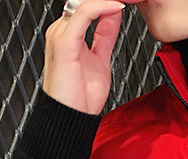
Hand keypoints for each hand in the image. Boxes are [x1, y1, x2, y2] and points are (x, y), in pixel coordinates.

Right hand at [42, 0, 127, 114]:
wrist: (71, 118)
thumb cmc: (81, 98)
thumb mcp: (101, 59)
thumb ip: (105, 36)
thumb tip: (114, 15)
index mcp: (68, 34)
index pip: (86, 6)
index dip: (105, 3)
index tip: (124, 3)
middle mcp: (61, 31)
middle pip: (83, 1)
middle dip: (106, 0)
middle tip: (127, 0)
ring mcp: (60, 35)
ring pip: (83, 3)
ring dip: (105, 0)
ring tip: (123, 1)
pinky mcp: (64, 43)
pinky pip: (82, 14)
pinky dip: (101, 7)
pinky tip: (116, 6)